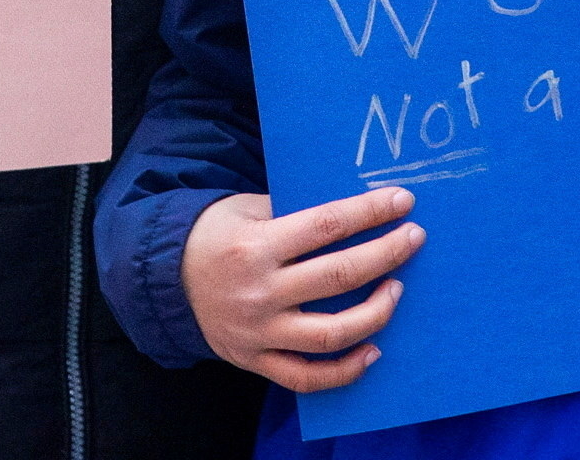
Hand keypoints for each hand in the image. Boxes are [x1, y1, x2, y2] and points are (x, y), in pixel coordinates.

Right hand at [181, 188, 424, 392]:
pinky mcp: (255, 360)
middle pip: (338, 276)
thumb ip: (294, 212)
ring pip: (331, 335)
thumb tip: (355, 211)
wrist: (166, 277)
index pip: (327, 225)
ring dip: (375, 312)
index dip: (370, 212)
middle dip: (385, 254)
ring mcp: (259, 331)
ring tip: (396, 289)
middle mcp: (260, 291)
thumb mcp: (247, 208)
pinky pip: (307, 376)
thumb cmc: (216, 233)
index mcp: (257, 245)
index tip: (402, 202)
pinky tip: (374, 350)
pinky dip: (345, 370)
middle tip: (413, 239)